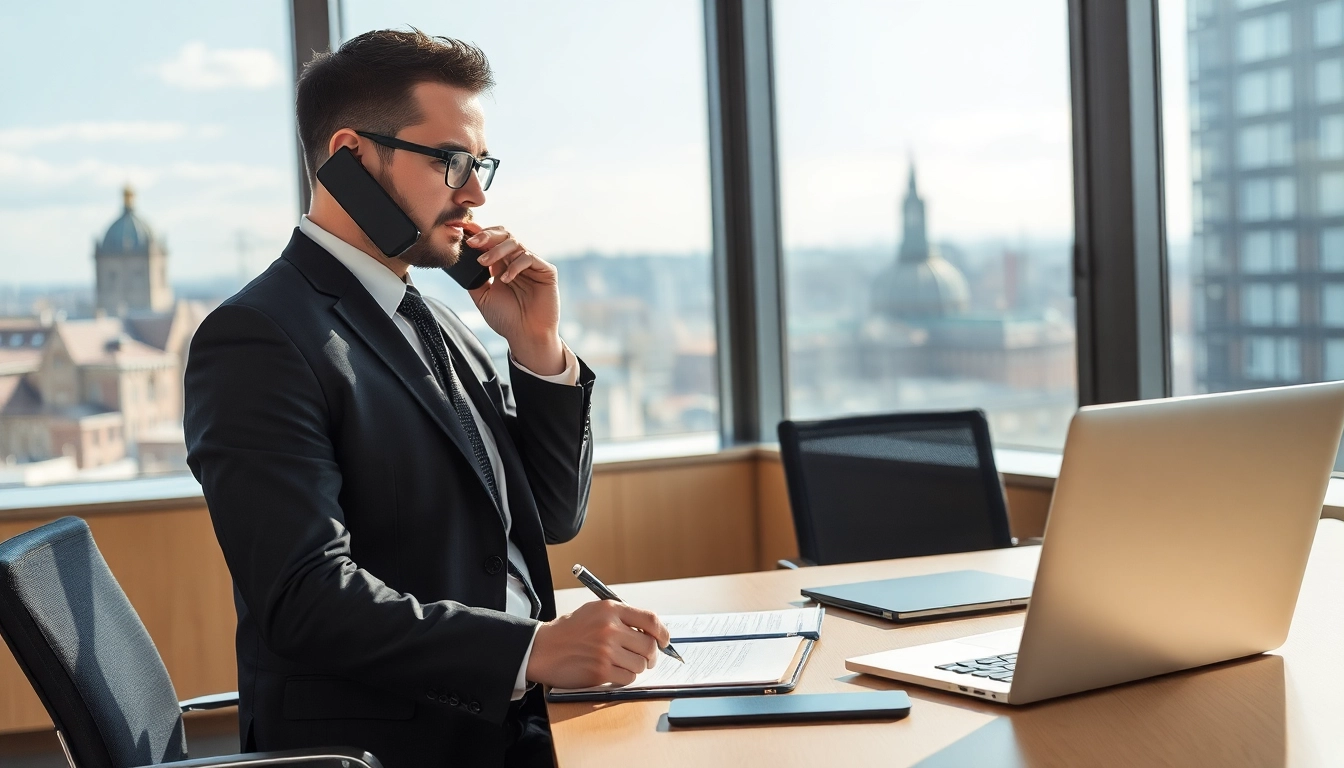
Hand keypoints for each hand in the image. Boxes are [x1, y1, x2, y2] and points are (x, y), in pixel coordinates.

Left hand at [463, 224, 564, 374]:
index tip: (464, 234)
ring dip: (496, 250)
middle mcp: (517, 261)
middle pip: (504, 235)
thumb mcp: (482, 297)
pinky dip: (515, 265)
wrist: (525, 335)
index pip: (492, 240)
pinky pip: (529, 257)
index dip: (480, 234)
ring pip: (515, 243)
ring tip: (483, 263)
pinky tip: (505, 279)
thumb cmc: (506, 319)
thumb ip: (474, 278)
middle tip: (472, 242)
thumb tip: (461, 260)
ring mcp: (532, 265)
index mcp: (503, 264)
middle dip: (486, 235)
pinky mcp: (546, 271)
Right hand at [526, 600, 671, 688]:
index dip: (663, 633)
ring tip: (624, 664)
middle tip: (647, 659)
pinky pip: (628, 678)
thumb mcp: (594, 612)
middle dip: (652, 655)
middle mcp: (610, 628)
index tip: (664, 640)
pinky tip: (614, 672)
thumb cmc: (569, 631)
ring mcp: (606, 651)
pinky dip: (625, 677)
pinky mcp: (600, 671)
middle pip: (649, 645)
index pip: (650, 620)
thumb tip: (650, 631)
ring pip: (641, 664)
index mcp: (611, 609)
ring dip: (637, 667)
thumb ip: (621, 617)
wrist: (542, 649)